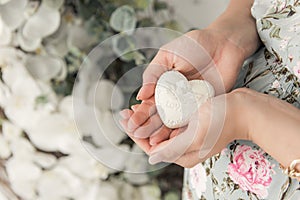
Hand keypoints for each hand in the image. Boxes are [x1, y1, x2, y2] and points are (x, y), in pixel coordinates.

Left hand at [120, 88, 249, 167]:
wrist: (245, 109)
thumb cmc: (222, 120)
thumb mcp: (195, 135)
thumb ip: (173, 148)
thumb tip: (151, 159)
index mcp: (184, 154)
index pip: (151, 148)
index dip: (135, 134)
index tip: (123, 119)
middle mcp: (185, 148)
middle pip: (154, 138)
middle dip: (139, 125)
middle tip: (126, 111)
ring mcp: (189, 137)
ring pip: (161, 129)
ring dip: (147, 118)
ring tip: (135, 107)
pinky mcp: (193, 126)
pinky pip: (170, 122)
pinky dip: (160, 114)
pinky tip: (153, 104)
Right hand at [124, 29, 247, 138]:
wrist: (223, 44)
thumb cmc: (194, 45)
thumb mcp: (167, 55)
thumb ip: (153, 74)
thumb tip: (140, 95)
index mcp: (163, 85)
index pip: (148, 103)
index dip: (139, 113)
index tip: (130, 122)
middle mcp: (175, 97)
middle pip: (159, 116)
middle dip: (147, 126)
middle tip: (137, 135)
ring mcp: (189, 103)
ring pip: (173, 122)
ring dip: (162, 133)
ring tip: (152, 142)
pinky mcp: (204, 107)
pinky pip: (192, 122)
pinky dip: (183, 132)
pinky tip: (174, 140)